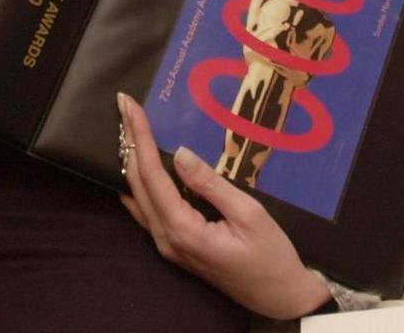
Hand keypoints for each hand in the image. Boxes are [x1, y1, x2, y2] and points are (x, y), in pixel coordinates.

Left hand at [116, 92, 331, 319]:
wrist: (279, 297)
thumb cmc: (271, 256)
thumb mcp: (248, 214)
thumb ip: (211, 184)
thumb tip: (182, 153)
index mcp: (183, 230)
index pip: (152, 175)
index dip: (139, 138)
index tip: (129, 105)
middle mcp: (166, 239)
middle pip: (137, 184)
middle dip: (129, 143)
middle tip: (124, 107)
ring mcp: (168, 246)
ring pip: (138, 197)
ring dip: (132, 161)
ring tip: (130, 128)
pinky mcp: (175, 247)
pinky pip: (147, 210)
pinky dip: (141, 182)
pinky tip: (141, 166)